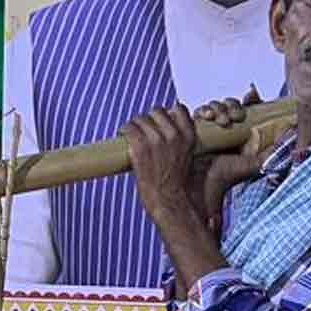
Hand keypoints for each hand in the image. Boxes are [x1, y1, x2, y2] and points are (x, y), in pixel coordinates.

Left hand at [120, 104, 197, 222]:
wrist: (169, 201)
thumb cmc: (177, 185)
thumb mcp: (188, 157)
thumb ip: (180, 141)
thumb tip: (165, 131)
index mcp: (188, 136)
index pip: (178, 109)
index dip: (167, 114)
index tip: (160, 122)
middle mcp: (173, 135)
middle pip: (156, 111)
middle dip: (149, 120)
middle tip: (143, 131)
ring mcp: (156, 140)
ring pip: (140, 118)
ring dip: (135, 125)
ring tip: (132, 135)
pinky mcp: (140, 147)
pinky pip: (128, 128)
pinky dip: (124, 130)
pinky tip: (123, 136)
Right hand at [190, 86, 268, 232]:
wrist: (203, 188)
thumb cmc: (227, 178)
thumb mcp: (254, 164)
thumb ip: (272, 152)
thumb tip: (291, 133)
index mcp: (241, 132)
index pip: (247, 108)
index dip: (250, 99)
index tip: (251, 95)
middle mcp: (226, 127)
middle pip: (231, 104)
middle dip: (233, 106)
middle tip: (235, 117)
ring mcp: (209, 127)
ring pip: (216, 105)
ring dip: (219, 108)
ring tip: (221, 121)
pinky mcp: (194, 128)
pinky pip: (199, 111)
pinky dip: (204, 110)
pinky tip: (207, 117)